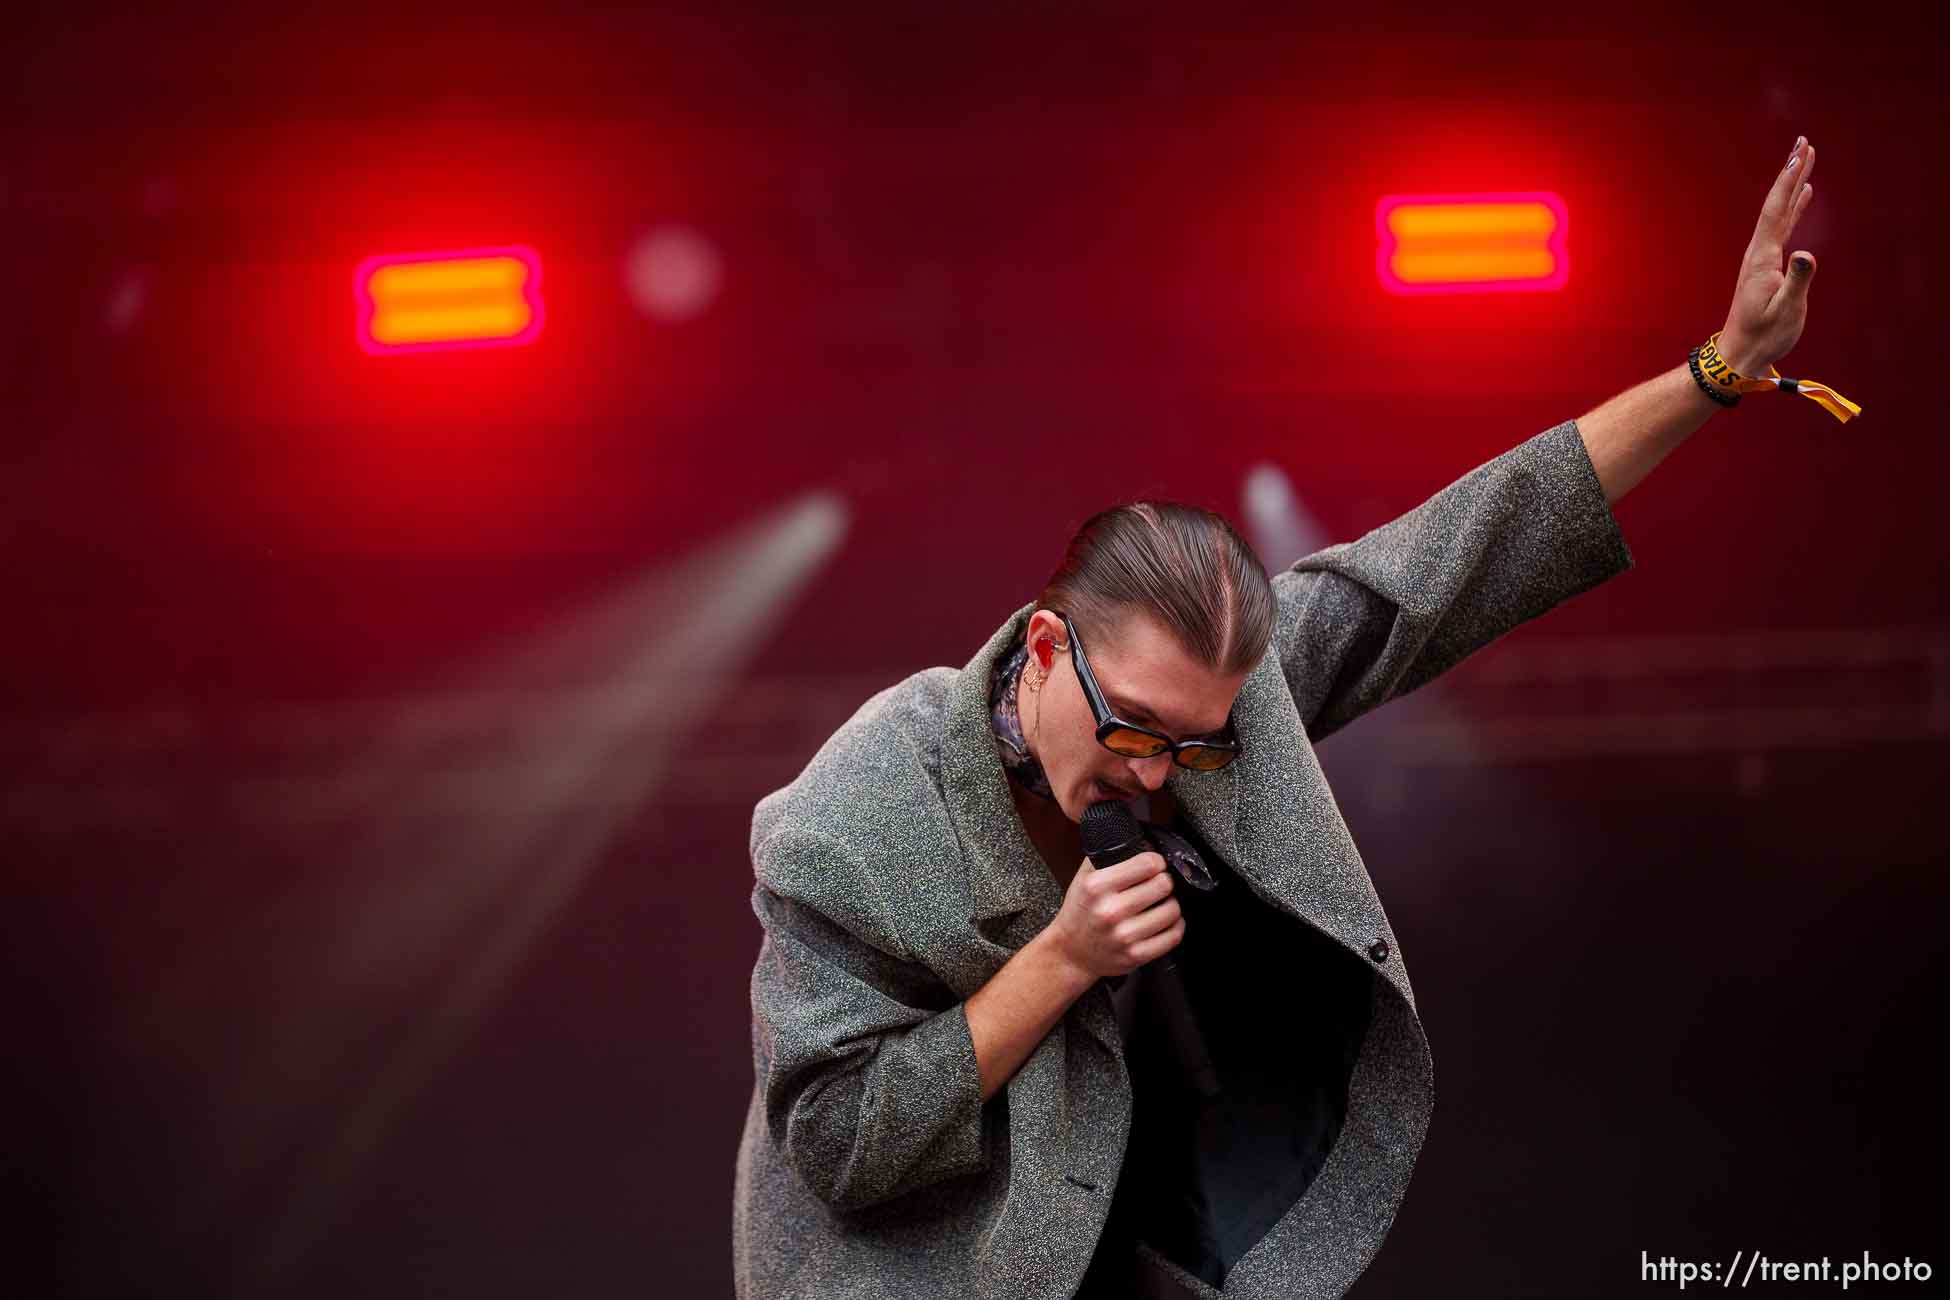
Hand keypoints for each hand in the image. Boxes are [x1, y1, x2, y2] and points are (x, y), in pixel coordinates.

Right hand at [1045, 850, 1183, 979]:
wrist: (1071, 954)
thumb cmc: (1080, 914)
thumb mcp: (1083, 878)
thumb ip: (1106, 856)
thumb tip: (1140, 841)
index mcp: (1097, 887)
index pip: (1147, 864)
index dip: (1156, 862)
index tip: (1154, 865)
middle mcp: (1110, 911)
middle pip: (1163, 885)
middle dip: (1164, 882)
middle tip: (1158, 884)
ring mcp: (1124, 936)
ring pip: (1172, 911)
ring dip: (1171, 904)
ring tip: (1161, 904)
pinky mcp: (1136, 956)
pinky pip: (1173, 936)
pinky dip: (1175, 926)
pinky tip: (1165, 922)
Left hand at [1718, 136, 1819, 375]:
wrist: (1741, 354)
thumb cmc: (1764, 336)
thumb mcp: (1785, 310)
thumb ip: (1797, 281)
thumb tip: (1805, 255)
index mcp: (1763, 257)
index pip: (1777, 210)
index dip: (1789, 180)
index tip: (1801, 153)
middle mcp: (1760, 252)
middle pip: (1777, 203)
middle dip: (1791, 171)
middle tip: (1805, 141)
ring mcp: (1764, 257)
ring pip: (1781, 212)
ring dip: (1794, 184)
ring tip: (1806, 159)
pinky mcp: (1770, 266)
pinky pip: (1784, 226)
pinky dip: (1795, 207)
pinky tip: (1804, 196)